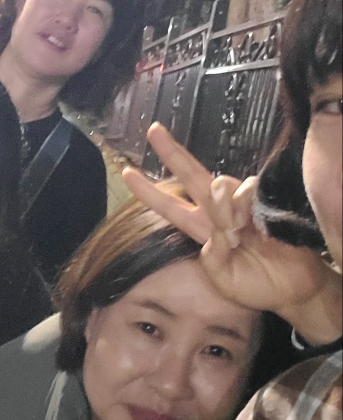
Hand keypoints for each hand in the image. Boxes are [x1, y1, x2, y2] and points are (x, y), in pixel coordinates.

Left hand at [122, 124, 341, 340]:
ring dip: (222, 206)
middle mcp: (218, 212)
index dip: (148, 191)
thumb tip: (219, 227)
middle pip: (190, 175)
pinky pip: (248, 191)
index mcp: (202, 230)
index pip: (171, 206)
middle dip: (171, 152)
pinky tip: (253, 223)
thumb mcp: (224, 280)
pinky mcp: (264, 201)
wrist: (292, 288)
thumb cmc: (255, 285)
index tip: (126, 172)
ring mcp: (240, 204)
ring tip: (235, 231)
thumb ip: (212, 257)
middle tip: (154, 131)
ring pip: (219, 185)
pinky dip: (245, 205)